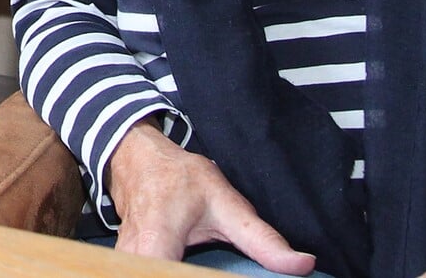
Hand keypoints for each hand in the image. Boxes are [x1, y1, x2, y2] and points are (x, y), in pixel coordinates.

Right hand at [105, 121, 314, 274]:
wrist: (136, 160)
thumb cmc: (177, 176)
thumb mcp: (225, 202)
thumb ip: (261, 239)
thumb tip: (302, 264)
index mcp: (157, 237)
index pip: (164, 276)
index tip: (206, 276)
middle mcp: (133, 255)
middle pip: (155, 277)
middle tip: (213, 273)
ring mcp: (122, 262)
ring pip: (141, 277)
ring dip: (171, 276)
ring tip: (202, 271)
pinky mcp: (124, 266)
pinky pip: (140, 276)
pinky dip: (163, 275)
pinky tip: (187, 272)